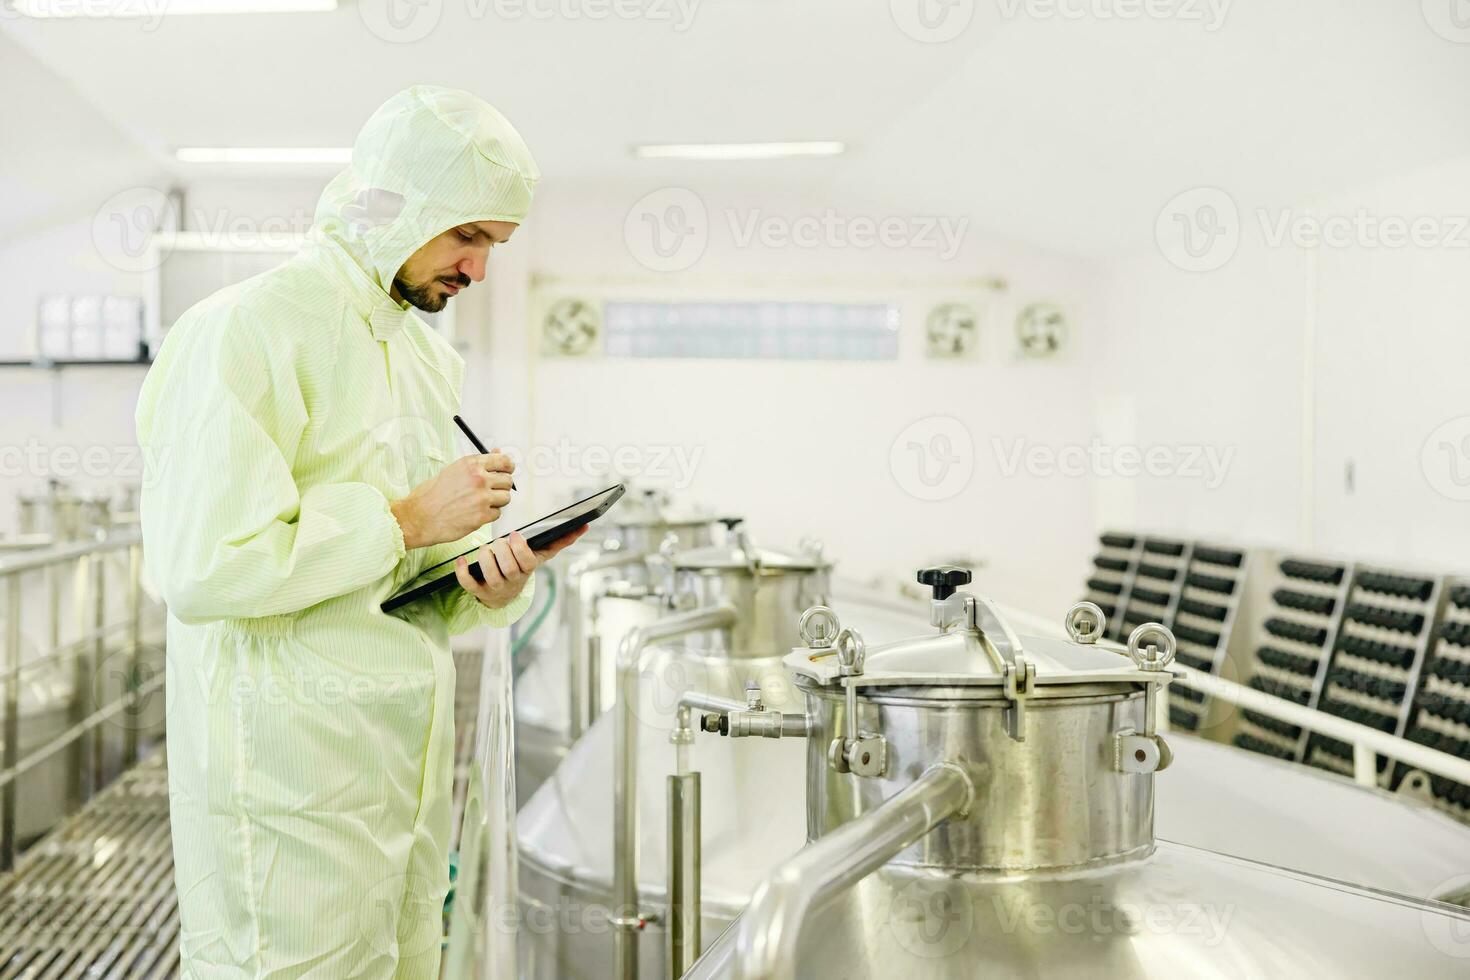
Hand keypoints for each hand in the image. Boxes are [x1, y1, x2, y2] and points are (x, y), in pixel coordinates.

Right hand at [391, 451, 514, 549]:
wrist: (420, 517)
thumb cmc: (431, 495)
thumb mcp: (453, 471)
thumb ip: (477, 464)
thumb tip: (496, 452)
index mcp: (471, 465)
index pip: (503, 461)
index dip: (508, 467)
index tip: (507, 470)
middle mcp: (479, 479)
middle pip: (507, 481)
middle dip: (501, 486)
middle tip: (490, 490)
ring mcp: (482, 498)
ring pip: (505, 498)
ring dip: (497, 501)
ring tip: (481, 503)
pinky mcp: (482, 516)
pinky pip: (497, 514)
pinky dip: (489, 514)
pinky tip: (475, 513)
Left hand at [453, 525, 589, 609]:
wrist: (502, 597)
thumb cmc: (518, 567)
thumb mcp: (538, 556)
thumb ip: (559, 542)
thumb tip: (583, 527)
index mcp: (527, 569)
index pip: (527, 561)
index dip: (520, 549)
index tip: (515, 536)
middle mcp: (513, 581)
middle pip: (508, 567)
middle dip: (500, 550)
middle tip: (498, 542)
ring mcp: (496, 588)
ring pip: (490, 575)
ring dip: (484, 558)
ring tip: (484, 549)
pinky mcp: (480, 593)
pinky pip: (469, 585)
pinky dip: (463, 572)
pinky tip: (461, 560)